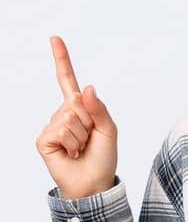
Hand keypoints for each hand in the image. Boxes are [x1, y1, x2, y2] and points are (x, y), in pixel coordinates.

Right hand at [36, 36, 118, 198]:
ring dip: (82, 135)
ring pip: (70, 117)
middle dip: (90, 122)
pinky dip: (72, 143)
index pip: (67, 80)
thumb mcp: (109, 130)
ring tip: (81, 148)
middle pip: (77, 103)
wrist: (94, 183)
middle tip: (90, 140)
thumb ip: (100, 109)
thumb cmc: (103, 157)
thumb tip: (87, 88)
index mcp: (79, 109)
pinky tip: (70, 152)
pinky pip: (61, 129)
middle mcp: (63, 114)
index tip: (55, 38)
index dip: (62, 59)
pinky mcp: (44, 139)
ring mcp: (52, 126)